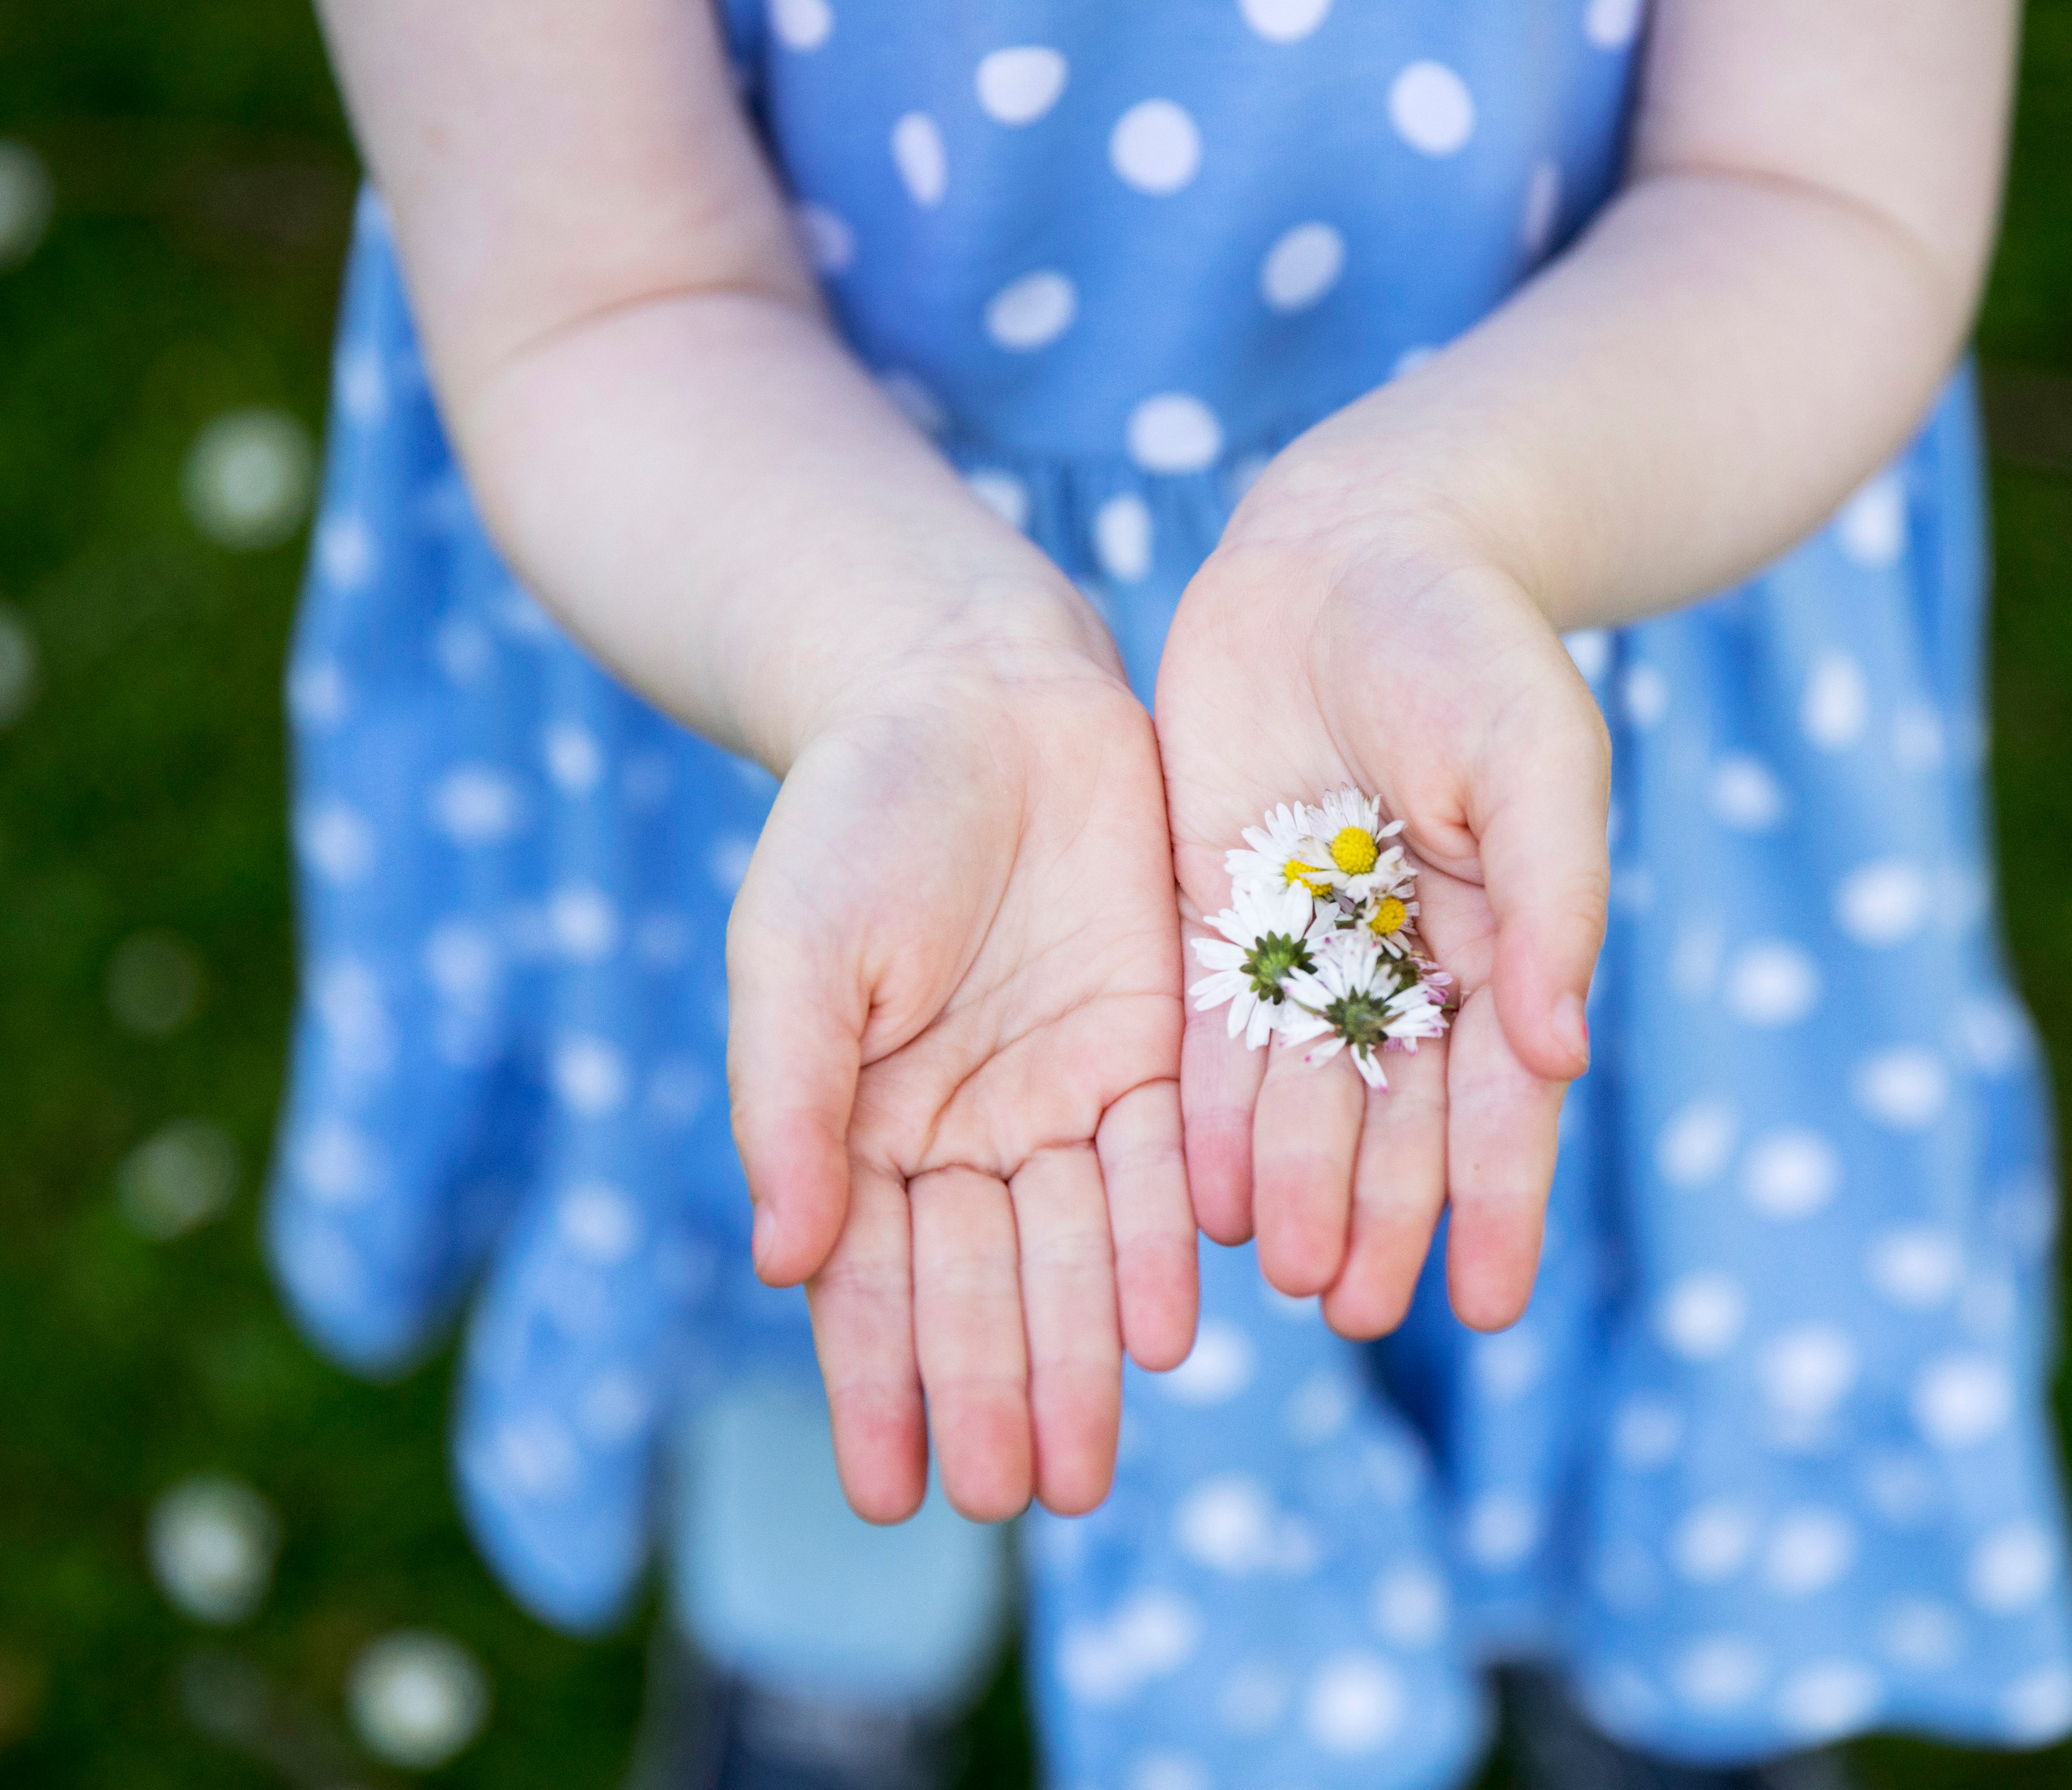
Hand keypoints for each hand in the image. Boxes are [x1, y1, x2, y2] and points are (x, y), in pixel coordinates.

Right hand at [728, 603, 1196, 1522]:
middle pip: (979, 1286)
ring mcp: (1059, 1089)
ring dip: (1077, 1357)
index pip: (866, 1281)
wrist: (973, 690)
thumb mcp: (793, 954)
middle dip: (995, 1394)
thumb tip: (783, 1261)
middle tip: (1018, 1501)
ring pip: (1072, 1250)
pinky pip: (1159, 1163)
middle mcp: (964, 1126)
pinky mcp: (1150, 1041)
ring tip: (1084, 1469)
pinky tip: (1166, 1331)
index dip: (877, 1388)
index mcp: (859, 1119)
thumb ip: (787, 1104)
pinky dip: (1159, 1245)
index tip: (889, 1497)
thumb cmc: (856, 814)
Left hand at [1155, 461, 1610, 1338]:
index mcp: (1500, 945)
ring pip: (1300, 1098)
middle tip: (1356, 1311)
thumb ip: (1555, 897)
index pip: (1502, 1102)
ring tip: (1284, 1273)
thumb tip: (1560, 1050)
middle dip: (1382, 1216)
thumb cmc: (1471, 645)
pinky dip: (1210, 1114)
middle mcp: (1402, 970)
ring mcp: (1306, 950)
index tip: (1486, 1302)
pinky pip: (1210, 1036)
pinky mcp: (1216, 917)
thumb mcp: (1537, 754)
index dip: (1496, 1202)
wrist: (1349, 549)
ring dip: (1298, 1188)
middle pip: (1395, 1122)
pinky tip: (1202, 1195)